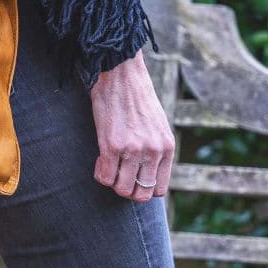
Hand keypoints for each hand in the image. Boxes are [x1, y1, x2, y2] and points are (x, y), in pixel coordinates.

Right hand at [89, 49, 174, 202]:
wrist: (121, 73)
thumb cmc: (136, 96)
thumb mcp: (157, 124)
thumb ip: (156, 148)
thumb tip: (146, 170)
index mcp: (167, 147)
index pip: (159, 189)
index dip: (143, 188)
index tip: (133, 176)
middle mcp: (153, 151)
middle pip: (141, 194)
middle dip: (127, 190)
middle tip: (118, 174)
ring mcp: (133, 150)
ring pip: (122, 189)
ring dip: (112, 183)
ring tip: (108, 166)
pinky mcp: (112, 145)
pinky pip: (104, 177)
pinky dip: (100, 173)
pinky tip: (99, 160)